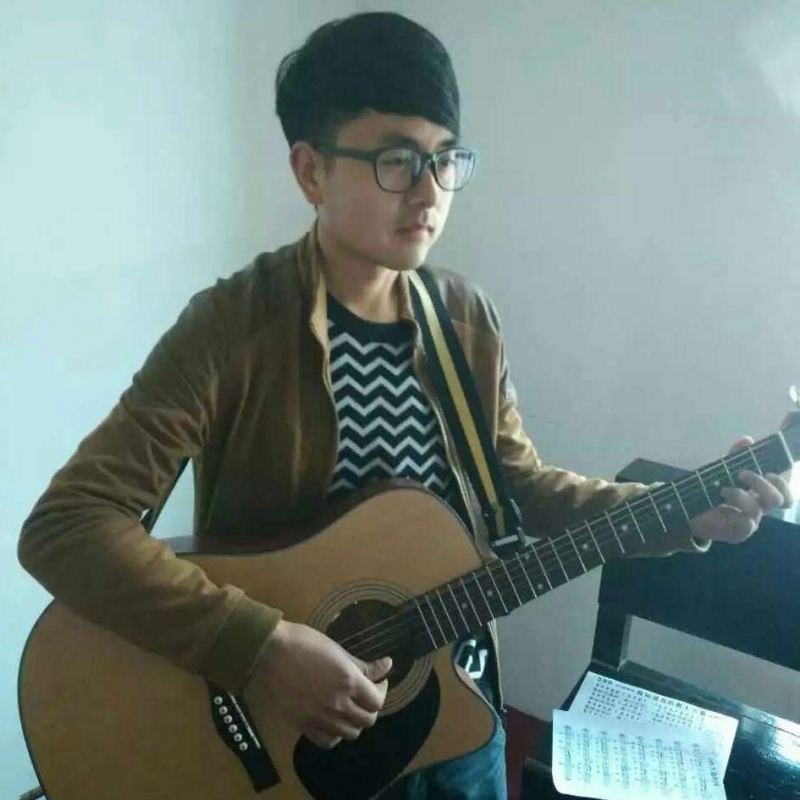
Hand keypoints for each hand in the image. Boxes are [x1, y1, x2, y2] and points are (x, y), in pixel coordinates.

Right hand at [244, 620, 391, 749]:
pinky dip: (335, 735)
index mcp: (349, 682)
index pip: (377, 701)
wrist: (270, 652)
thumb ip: (363, 664)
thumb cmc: (304, 642)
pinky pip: (327, 741)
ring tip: (349, 707)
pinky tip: (333, 721)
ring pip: (350, 733)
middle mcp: (338, 704)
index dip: (382, 691)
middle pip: (367, 720)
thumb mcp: (338, 650)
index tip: (378, 681)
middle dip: (371, 707)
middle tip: (365, 693)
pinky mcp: (303, 725)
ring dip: (355, 721)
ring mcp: (320, 718)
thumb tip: (387, 665)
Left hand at [690, 436, 793, 543]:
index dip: (783, 482)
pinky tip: (721, 502)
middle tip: (741, 474)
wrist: (687, 512)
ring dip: (741, 494)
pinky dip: (735, 508)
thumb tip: (748, 439)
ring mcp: (751, 521)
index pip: (784, 491)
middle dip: (761, 483)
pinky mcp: (739, 532)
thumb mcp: (721, 471)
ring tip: (723, 489)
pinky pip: (747, 523)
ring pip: (760, 508)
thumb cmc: (708, 491)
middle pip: (780, 499)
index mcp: (758, 493)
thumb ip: (735, 457)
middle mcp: (759, 508)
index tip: (769, 471)